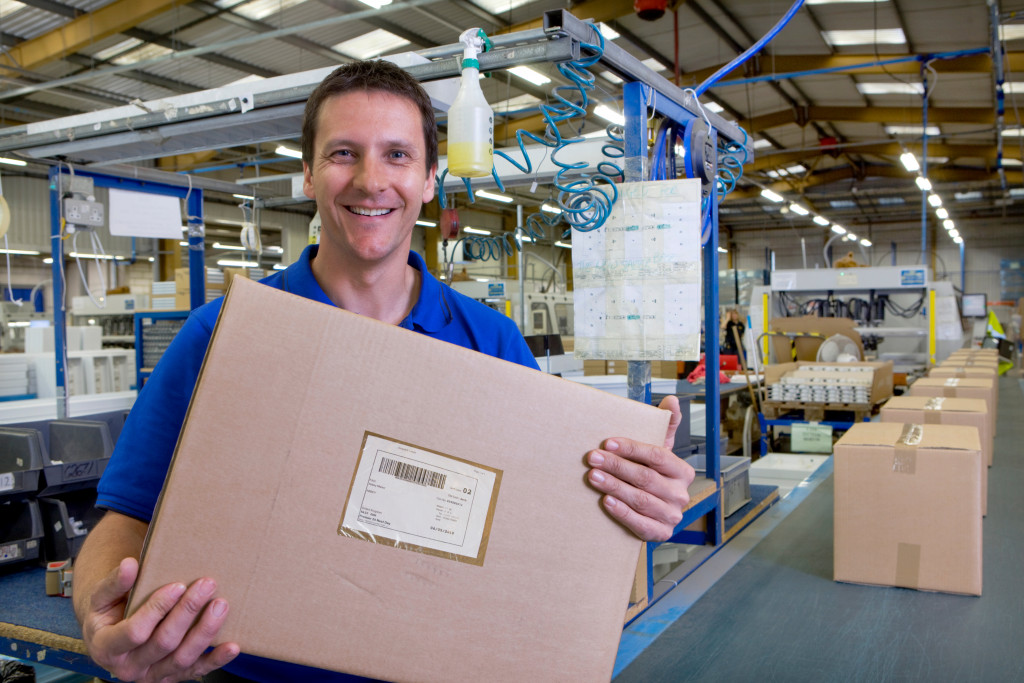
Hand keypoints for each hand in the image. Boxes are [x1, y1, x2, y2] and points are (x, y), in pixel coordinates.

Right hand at [81, 557, 238, 682]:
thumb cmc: (108, 614)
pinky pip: (196, 671)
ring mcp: (152, 676)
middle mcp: (128, 668)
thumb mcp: (102, 598)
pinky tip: (232, 645)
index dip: (157, 608)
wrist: (111, 638)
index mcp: (106, 647)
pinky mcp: (172, 677)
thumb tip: (130, 564)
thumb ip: (114, 583)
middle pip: (163, 642)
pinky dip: (216, 660)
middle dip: (187, 612)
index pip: (135, 631)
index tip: (178, 585)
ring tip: (221, 605)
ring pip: (182, 658)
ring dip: (205, 631)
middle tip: (207, 584)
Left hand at [586, 395, 694, 541]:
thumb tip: (672, 400)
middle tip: (592, 458)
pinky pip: (640, 524)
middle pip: (645, 477)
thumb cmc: (653, 475)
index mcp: (682, 471)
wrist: (653, 512)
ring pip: (640, 499)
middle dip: (616, 466)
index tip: (608, 442)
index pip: (657, 456)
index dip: (632, 448)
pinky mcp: (660, 533)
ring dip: (614, 487)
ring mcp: (671, 516)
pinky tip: (606, 502)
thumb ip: (666, 425)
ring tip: (593, 476)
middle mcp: (680, 494)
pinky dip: (622, 513)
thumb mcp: (660, 450)